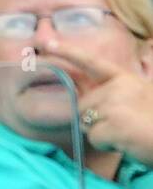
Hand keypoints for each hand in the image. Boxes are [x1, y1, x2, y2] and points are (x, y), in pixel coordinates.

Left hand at [38, 42, 152, 165]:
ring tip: (127, 135)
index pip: (91, 62)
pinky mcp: (114, 124)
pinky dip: (107, 145)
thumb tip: (88, 105)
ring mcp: (115, 104)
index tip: (47, 43)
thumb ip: (117, 95)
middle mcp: (117, 88)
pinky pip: (94, 137)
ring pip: (86, 121)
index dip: (67, 51)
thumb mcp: (141, 100)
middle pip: (83, 104)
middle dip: (94, 120)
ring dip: (102, 134)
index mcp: (126, 79)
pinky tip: (126, 143)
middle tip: (121, 127)